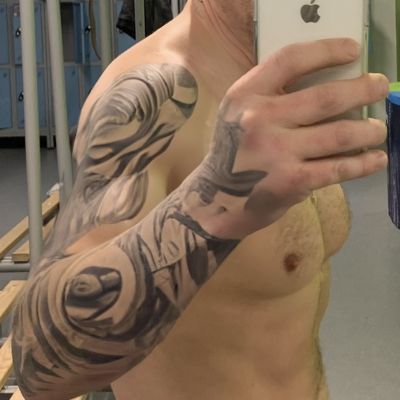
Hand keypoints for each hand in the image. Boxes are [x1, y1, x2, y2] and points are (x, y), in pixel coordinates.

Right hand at [192, 39, 388, 239]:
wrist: (216, 198)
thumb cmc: (233, 152)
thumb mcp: (239, 114)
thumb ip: (270, 96)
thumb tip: (328, 83)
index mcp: (246, 95)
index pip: (291, 60)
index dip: (327, 51)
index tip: (353, 51)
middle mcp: (259, 119)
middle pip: (325, 97)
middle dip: (363, 90)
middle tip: (379, 88)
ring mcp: (276, 151)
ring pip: (339, 134)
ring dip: (368, 131)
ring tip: (377, 130)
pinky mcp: (290, 181)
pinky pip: (337, 169)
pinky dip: (363, 164)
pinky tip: (376, 160)